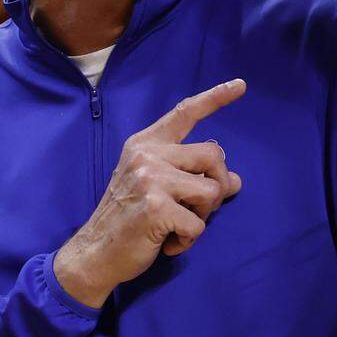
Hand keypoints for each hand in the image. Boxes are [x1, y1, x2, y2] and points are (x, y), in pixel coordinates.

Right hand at [54, 79, 246, 307]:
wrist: (95, 251)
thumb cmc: (129, 219)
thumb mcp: (157, 188)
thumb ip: (192, 177)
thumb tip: (235, 181)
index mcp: (146, 144)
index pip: (185, 112)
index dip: (215, 98)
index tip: (240, 85)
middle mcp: (147, 155)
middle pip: (213, 155)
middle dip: (217, 185)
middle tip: (198, 208)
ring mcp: (150, 179)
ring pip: (212, 190)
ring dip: (203, 215)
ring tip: (178, 225)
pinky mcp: (156, 207)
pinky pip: (198, 224)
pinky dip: (189, 239)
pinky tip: (167, 242)